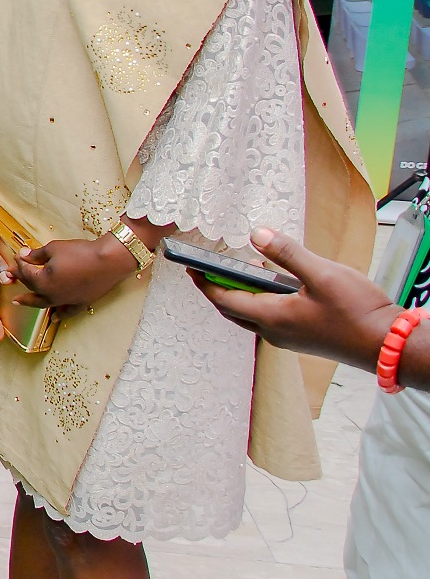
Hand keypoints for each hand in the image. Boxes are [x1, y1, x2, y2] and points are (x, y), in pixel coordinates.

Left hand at [13, 234, 137, 310]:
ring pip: (44, 303)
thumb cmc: (80, 252)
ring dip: (30, 302)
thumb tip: (22, 255)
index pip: (25, 273)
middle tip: (12, 275)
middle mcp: (52, 296)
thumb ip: (36, 255)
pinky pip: (67, 312)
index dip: (19, 264)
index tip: (16, 256)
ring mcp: (66, 301)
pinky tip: (54, 318)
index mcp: (42, 283)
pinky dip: (60, 315)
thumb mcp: (53, 249)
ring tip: (19, 301)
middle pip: (32, 288)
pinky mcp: (81, 303)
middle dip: (21, 280)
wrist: (109, 261)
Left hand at [197, 228, 397, 372]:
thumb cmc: (358, 312)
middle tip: (206, 269)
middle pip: (233, 310)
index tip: (190, 267)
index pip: (225, 299)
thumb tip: (257, 234)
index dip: (205, 283)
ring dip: (242, 295)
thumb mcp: (322, 274)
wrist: (388, 344)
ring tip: (243, 270)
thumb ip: (287, 253)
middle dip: (217, 289)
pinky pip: (270, 320)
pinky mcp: (302, 339)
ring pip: (252, 316)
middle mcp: (274, 332)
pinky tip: (276, 285)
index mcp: (272, 317)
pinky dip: (262, 302)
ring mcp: (288, 339)